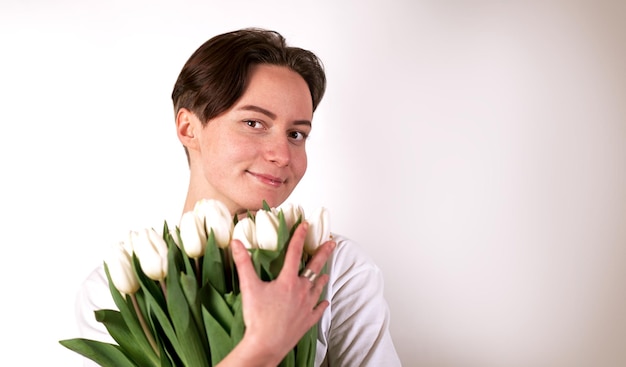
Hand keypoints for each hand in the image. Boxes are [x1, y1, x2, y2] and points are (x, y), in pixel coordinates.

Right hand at [224, 221, 335, 365]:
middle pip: (315, 268)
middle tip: (332, 243)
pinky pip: (318, 310)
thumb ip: (243, 263)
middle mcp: (301, 291)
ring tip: (326, 272)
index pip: (295, 253)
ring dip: (322, 278)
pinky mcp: (307, 321)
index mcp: (288, 281)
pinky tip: (324, 302)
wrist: (266, 344)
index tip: (305, 225)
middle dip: (323, 253)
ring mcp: (306, 306)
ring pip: (318, 288)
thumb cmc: (258, 318)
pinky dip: (322, 304)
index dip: (299, 237)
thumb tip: (236, 243)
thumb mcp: (249, 287)